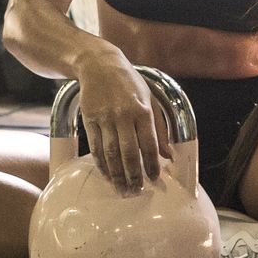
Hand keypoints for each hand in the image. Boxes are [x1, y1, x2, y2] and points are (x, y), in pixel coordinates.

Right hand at [74, 52, 172, 193]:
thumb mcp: (150, 99)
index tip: (154, 179)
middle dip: (133, 175)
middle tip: (136, 191)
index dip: (151, 164)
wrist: (99, 65)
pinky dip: (101, 164)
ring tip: (122, 189)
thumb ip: (160, 128)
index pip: (149, 144)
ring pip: (110, 153)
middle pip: (128, 153)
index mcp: (143, 110)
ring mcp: (104, 117)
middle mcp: (123, 115)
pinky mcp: (89, 119)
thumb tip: (168, 155)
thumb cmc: (129, 83)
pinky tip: (107, 174)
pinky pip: (95, 147)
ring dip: (117, 174)